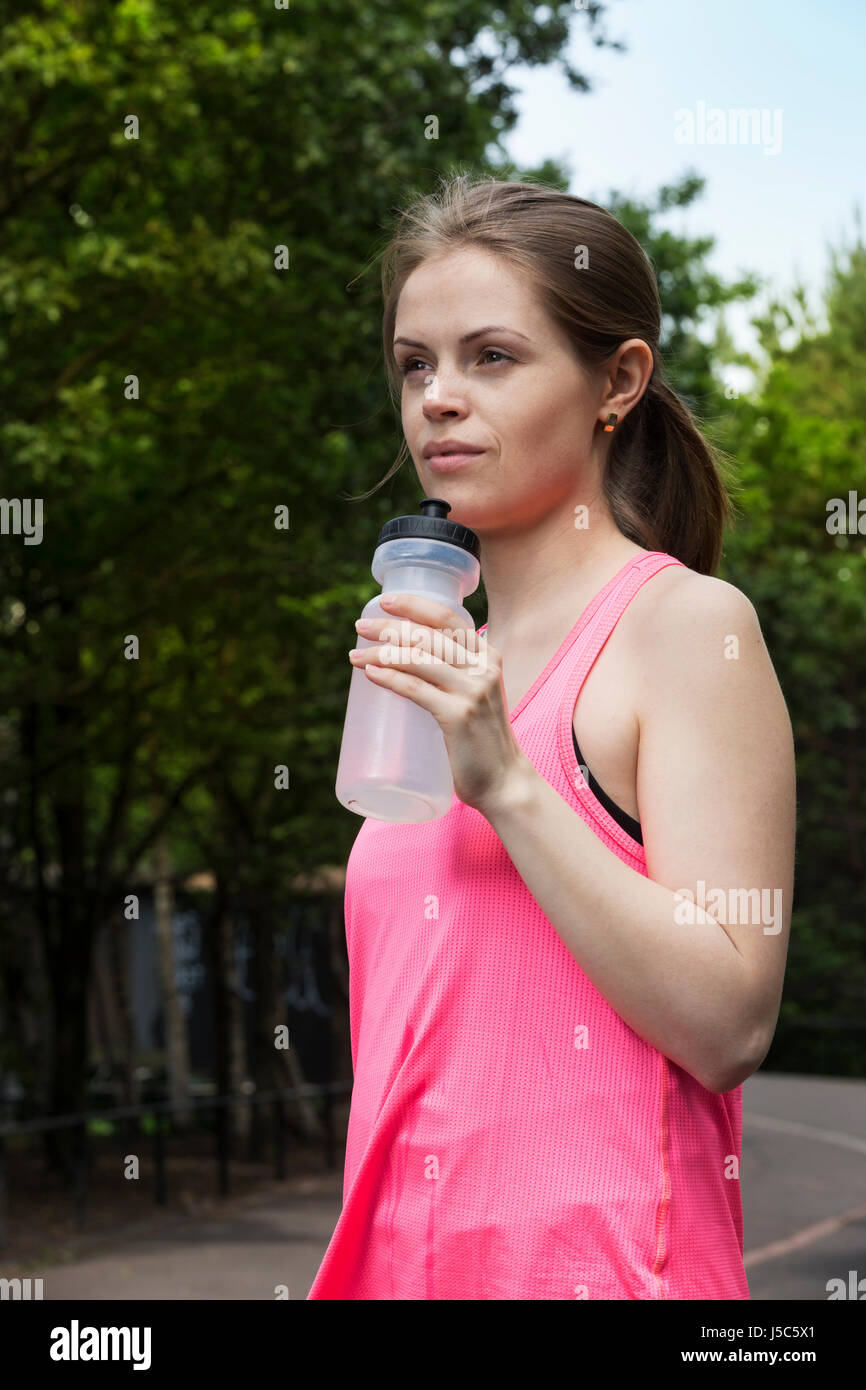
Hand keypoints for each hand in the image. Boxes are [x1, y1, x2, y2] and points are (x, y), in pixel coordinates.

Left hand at [348, 592, 526, 815]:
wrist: (504, 781)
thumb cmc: (481, 739)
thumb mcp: (475, 695)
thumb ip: (454, 676)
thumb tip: (407, 660)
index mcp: (488, 656)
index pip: (449, 617)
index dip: (415, 605)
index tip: (385, 602)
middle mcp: (483, 667)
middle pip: (427, 635)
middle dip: (388, 627)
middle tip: (359, 627)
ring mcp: (472, 691)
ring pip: (417, 658)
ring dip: (380, 653)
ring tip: (354, 655)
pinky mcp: (458, 716)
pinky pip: (415, 688)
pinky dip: (389, 677)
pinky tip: (370, 673)